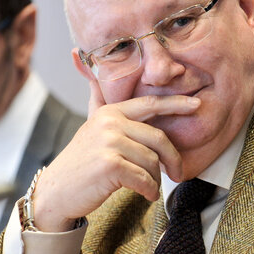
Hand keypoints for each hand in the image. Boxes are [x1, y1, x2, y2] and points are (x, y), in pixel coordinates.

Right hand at [32, 79, 200, 231]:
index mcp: (110, 112)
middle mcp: (110, 123)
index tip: (197, 106)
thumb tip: (82, 58)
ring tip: (147, 187)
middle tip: (177, 173)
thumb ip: (99, 102)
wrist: (56, 191)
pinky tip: (146, 195)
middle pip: (159, 138)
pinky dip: (149, 190)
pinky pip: (145, 178)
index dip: (176, 104)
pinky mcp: (111, 165)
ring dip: (155, 179)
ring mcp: (109, 142)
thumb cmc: (82, 163)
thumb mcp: (92, 128)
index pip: (150, 104)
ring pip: (152, 161)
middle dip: (173, 158)